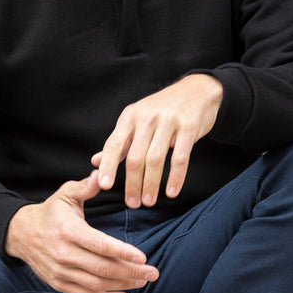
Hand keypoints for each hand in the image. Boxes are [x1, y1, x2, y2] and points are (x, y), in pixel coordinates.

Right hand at [4, 172, 158, 292]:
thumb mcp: (65, 194)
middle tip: (153, 273)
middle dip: (131, 272)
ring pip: (96, 284)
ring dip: (123, 285)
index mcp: (68, 231)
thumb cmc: (50, 212)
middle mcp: (64, 254)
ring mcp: (60, 272)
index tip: (142, 257)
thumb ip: (86, 186)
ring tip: (143, 281)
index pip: (99, 245)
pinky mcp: (59, 283)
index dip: (122, 252)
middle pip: (102, 268)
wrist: (21, 233)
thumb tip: (102, 174)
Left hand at [91, 73, 222, 207]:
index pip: (114, 144)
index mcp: (130, 117)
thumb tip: (96, 161)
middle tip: (132, 203)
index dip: (108, 166)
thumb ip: (119, 142)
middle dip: (132, 183)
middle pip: (135, 157)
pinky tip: (171, 192)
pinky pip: (180, 157)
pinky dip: (175, 177)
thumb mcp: (136, 119)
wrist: (196, 90)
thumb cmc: (162, 109)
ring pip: (155, 159)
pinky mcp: (188, 127)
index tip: (103, 186)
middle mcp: (147, 118)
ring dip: (151, 184)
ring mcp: (168, 122)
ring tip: (148, 201)